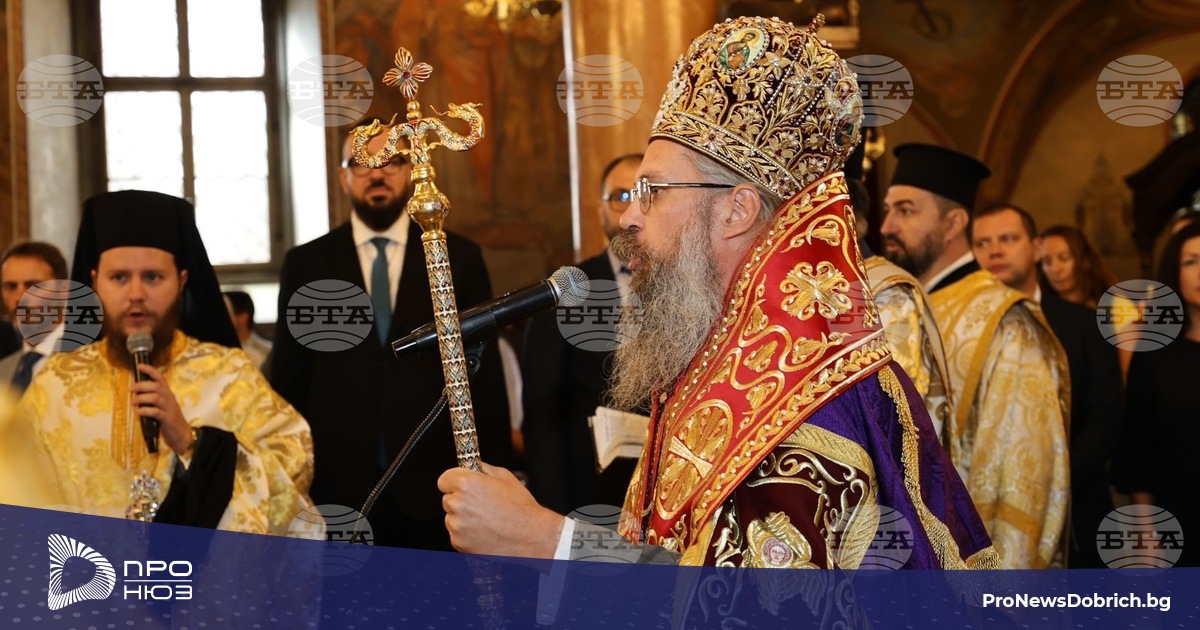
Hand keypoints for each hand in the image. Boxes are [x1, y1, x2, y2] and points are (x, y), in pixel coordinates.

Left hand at [131, 364, 193, 454]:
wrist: (183, 435)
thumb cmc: (170, 421)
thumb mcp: (163, 407)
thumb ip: (153, 400)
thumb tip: (137, 395)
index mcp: (168, 394)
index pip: (160, 378)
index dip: (150, 371)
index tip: (140, 366)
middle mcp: (169, 398)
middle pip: (156, 386)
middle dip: (141, 386)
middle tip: (131, 389)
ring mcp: (169, 408)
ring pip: (155, 397)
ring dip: (141, 398)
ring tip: (133, 402)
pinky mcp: (167, 419)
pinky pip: (155, 412)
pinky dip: (145, 411)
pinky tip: (138, 412)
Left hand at [438, 462, 563, 558]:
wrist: (530, 536)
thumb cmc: (520, 507)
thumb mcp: (504, 477)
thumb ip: (483, 469)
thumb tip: (472, 466)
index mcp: (466, 483)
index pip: (444, 480)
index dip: (453, 482)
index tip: (460, 486)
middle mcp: (457, 504)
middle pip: (447, 499)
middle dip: (460, 500)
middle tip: (480, 505)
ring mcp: (457, 525)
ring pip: (451, 518)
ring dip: (462, 518)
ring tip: (485, 520)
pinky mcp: (458, 542)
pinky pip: (456, 534)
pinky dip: (466, 534)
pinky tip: (484, 532)